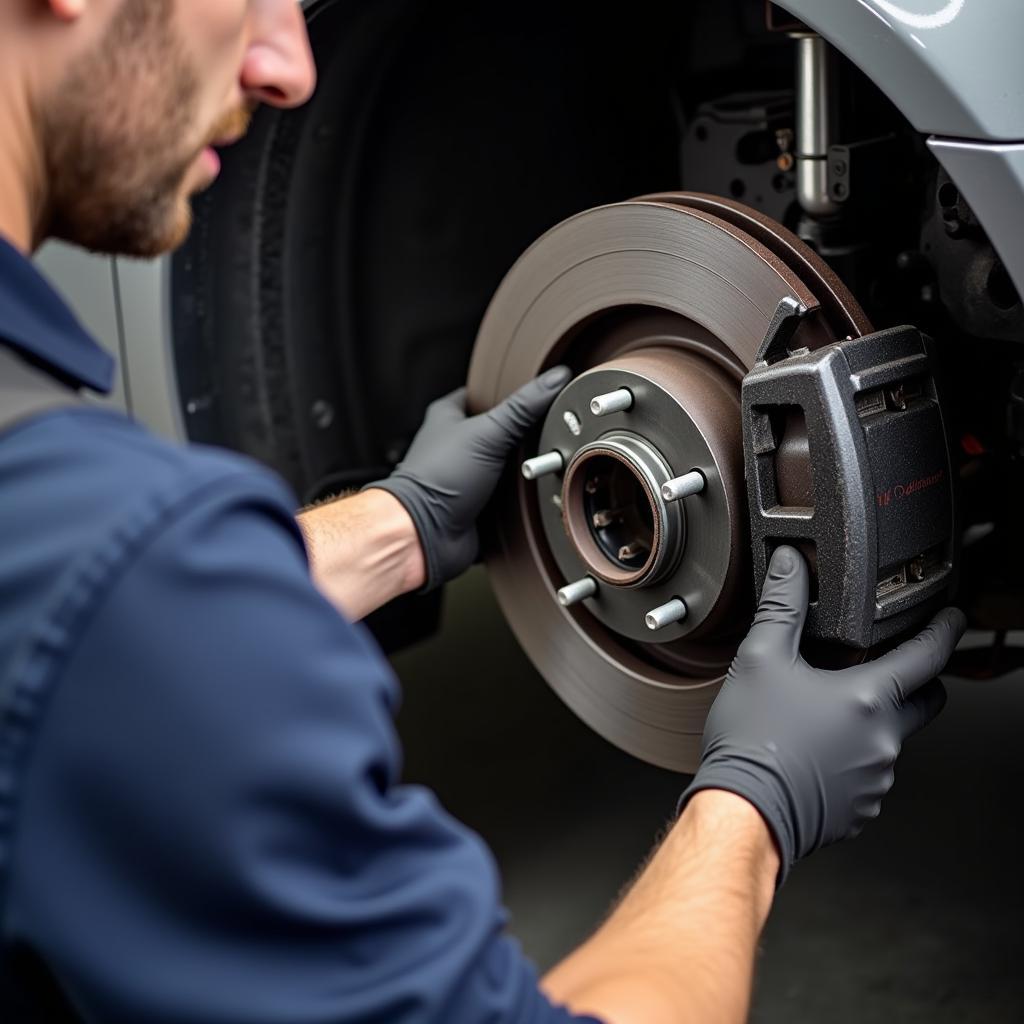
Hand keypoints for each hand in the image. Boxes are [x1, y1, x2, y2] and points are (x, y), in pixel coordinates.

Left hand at [366, 366, 571, 590]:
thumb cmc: (437, 480)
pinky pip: (504, 496)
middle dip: (521, 434)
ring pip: (503, 465)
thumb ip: (523, 406)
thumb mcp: (488, 433)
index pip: (481, 394)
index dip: (507, 391)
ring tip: (548, 459)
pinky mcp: (475, 504)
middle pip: (497, 431)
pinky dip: (518, 496)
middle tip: (547, 428)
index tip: (534, 391)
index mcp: (448, 417)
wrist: (425, 533)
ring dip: (523, 468)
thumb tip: (553, 378)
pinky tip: (534, 491)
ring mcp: (465, 476)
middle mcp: (454, 445)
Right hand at [681, 545, 965, 885]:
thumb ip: (782, 606)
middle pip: (923, 702)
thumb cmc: (753, 741)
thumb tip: (791, 564)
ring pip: (889, 740)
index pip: (927, 657)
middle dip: (917, 682)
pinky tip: (814, 753)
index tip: (952, 619)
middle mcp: (883, 740)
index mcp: (868, 698)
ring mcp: (876, 779)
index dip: (944, 632)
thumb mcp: (760, 659)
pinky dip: (850, 761)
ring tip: (824, 716)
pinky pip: (867, 776)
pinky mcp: (860, 809)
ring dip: (871, 724)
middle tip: (892, 668)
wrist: (743, 811)